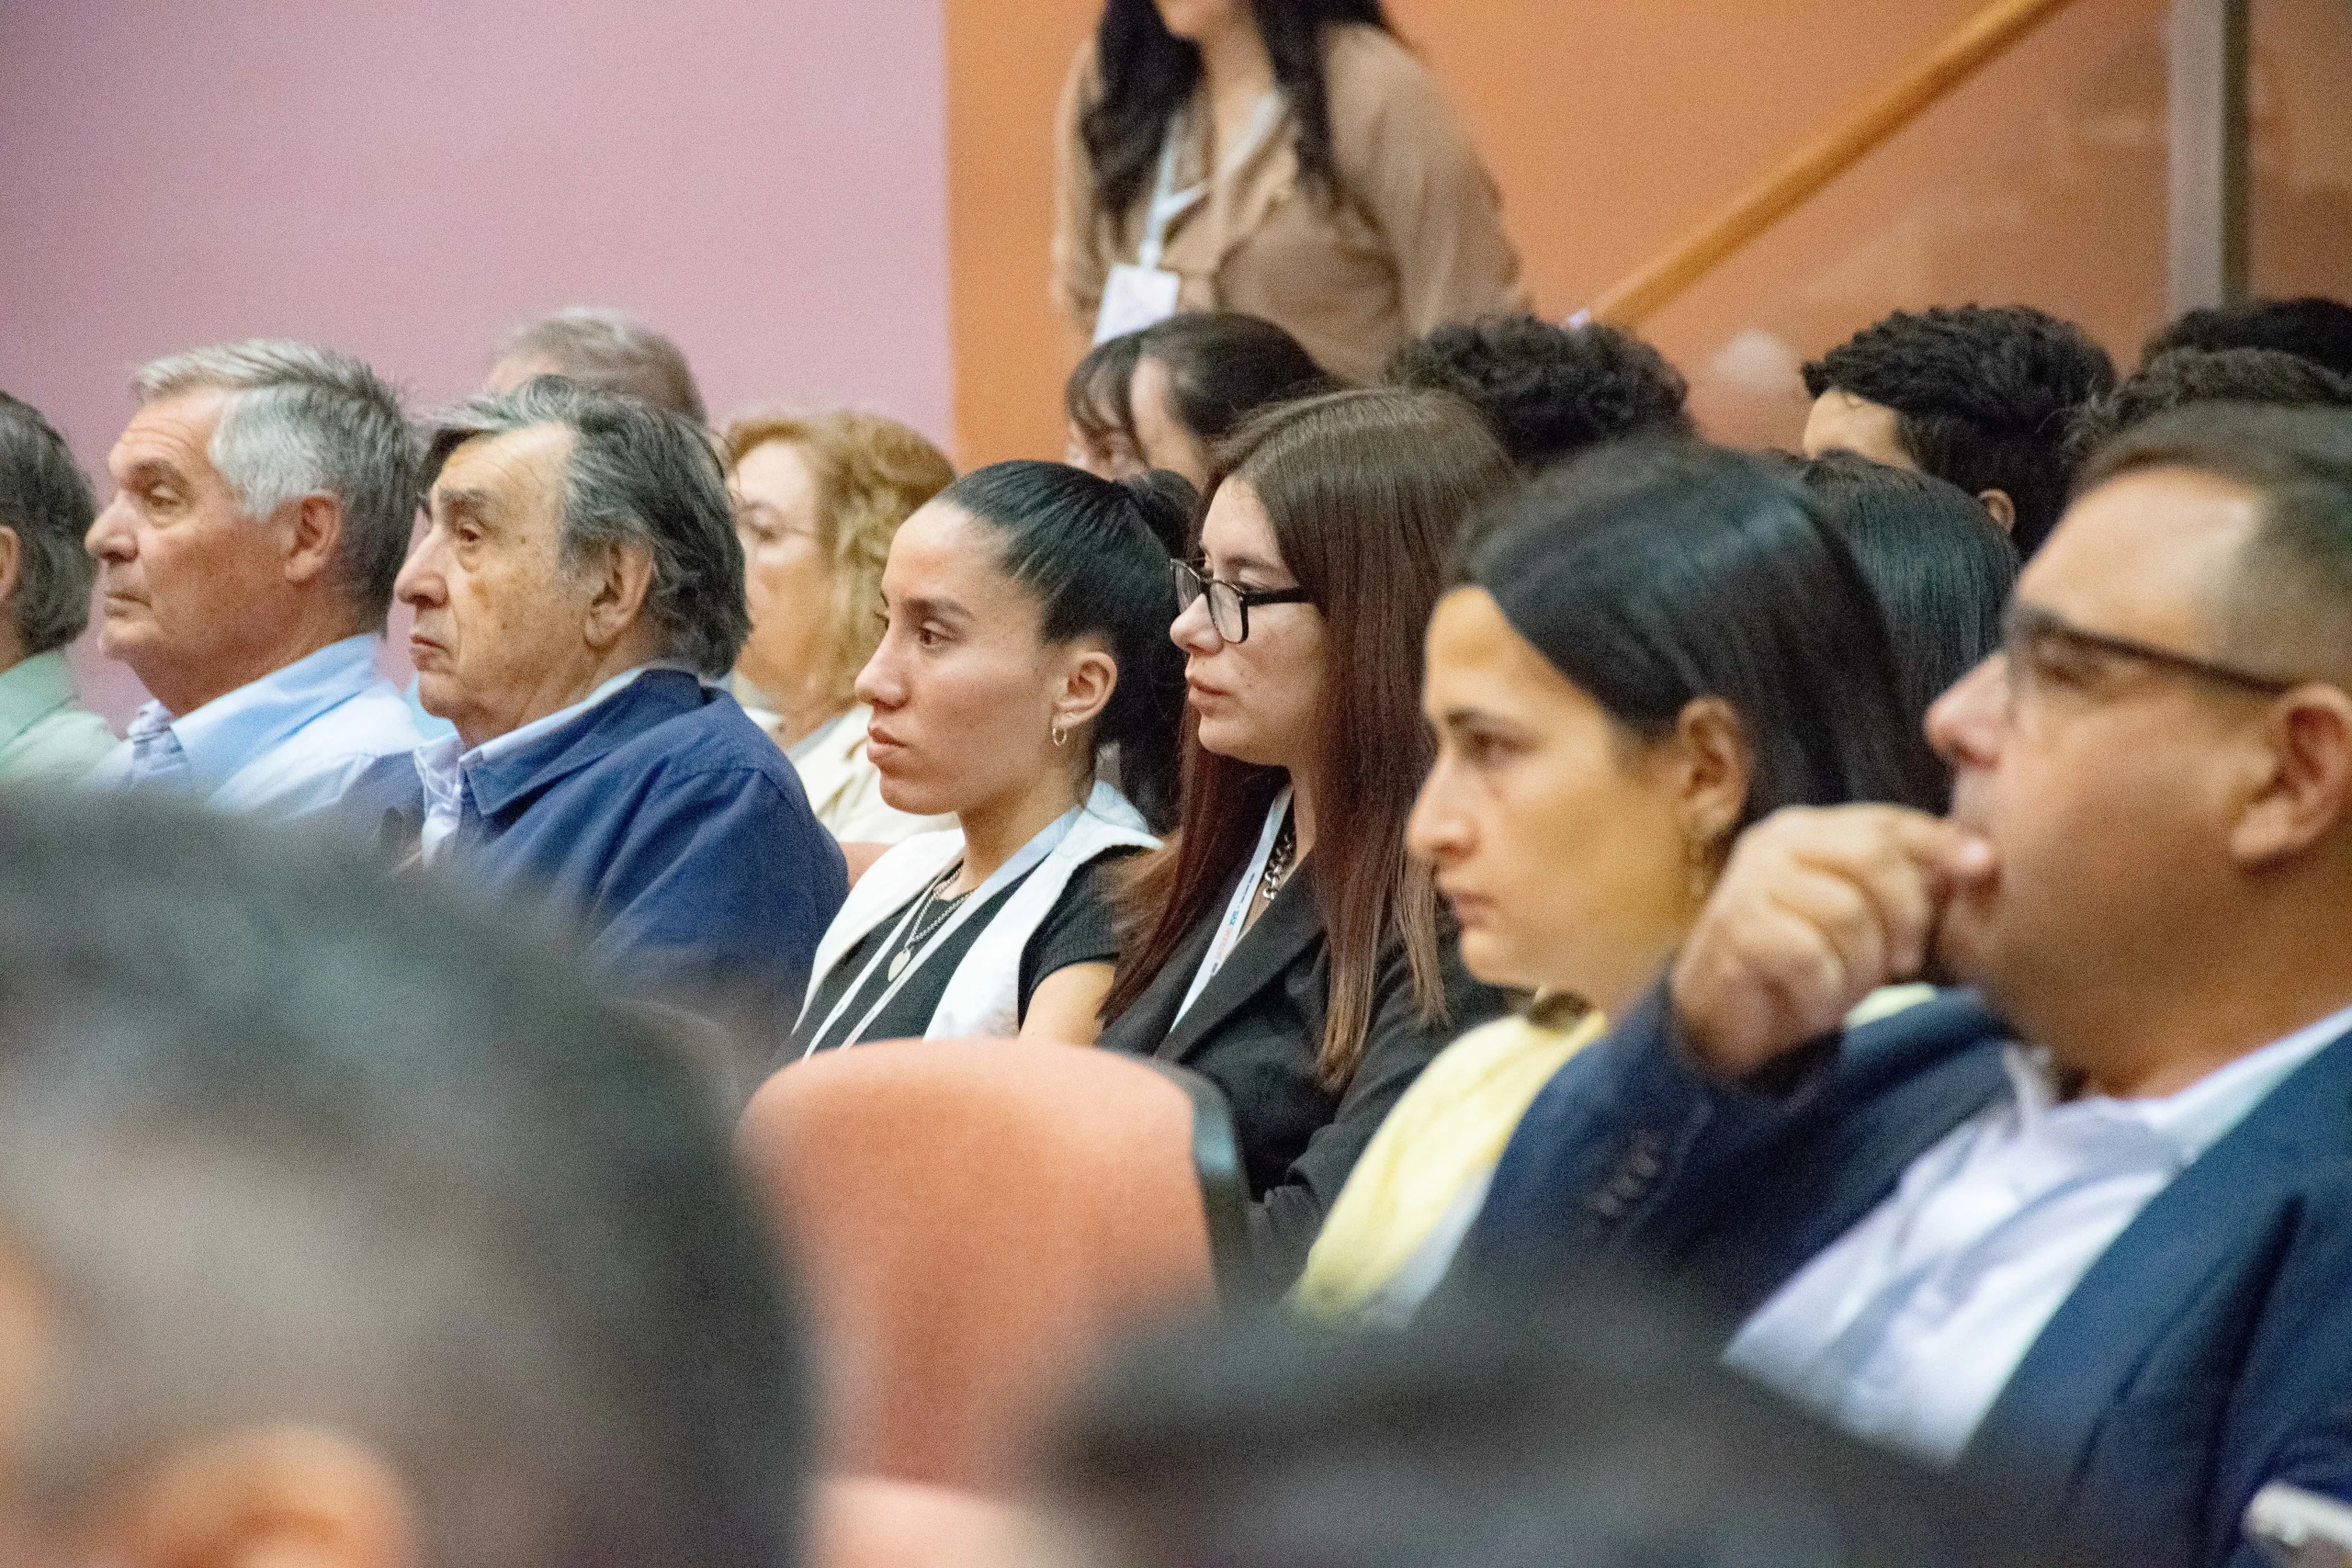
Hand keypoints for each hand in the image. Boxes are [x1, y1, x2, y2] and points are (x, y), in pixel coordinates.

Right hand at [1669, 805, 1993, 1079]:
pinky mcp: (1737, 931)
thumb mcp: (1865, 918)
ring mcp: (1750, 884)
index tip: (1982, 867)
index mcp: (1809, 830)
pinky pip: (1812, 958)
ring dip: (1863, 966)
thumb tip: (1981, 861)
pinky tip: (1816, 1000)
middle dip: (1905, 915)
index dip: (1939, 842)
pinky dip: (1827, 992)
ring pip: (1847, 913)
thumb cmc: (1804, 962)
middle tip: (1904, 961)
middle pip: (1872, 858)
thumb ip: (1908, 885)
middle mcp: (1775, 844)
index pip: (1885, 821)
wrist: (1723, 1016)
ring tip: (1847, 986)